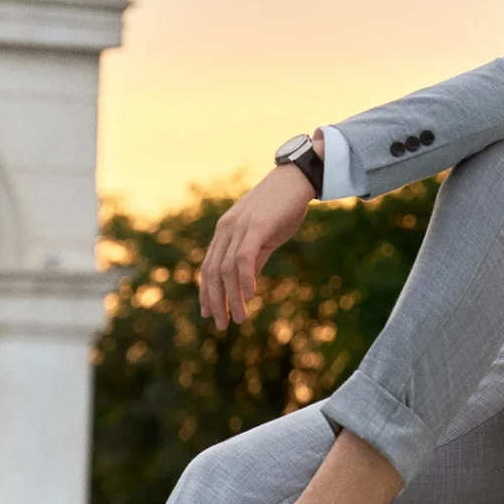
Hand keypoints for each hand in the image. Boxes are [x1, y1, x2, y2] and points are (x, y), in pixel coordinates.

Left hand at [199, 166, 313, 328]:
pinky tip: (249, 295)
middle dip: (216, 301)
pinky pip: (244, 257)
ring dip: (232, 297)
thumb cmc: (282, 207)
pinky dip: (244, 278)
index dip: (207, 292)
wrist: (296, 178)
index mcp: (225, 231)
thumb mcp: (264, 236)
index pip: (209, 266)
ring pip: (227, 269)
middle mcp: (226, 229)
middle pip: (213, 271)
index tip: (209, 313)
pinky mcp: (255, 226)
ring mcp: (239, 227)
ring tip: (239, 318)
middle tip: (221, 324)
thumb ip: (254, 258)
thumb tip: (246, 284)